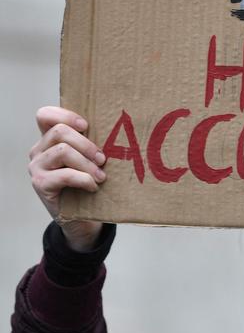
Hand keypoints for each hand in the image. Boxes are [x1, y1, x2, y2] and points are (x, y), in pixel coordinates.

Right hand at [29, 106, 104, 252]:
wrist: (80, 217)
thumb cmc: (87, 182)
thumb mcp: (88, 158)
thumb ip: (89, 143)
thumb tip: (116, 127)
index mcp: (49, 139)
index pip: (45, 115)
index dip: (65, 115)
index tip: (86, 125)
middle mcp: (38, 150)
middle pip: (59, 131)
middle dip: (86, 144)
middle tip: (102, 159)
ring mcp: (36, 166)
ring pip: (62, 151)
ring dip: (87, 163)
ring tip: (101, 175)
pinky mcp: (40, 184)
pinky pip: (65, 174)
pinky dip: (83, 179)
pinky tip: (93, 186)